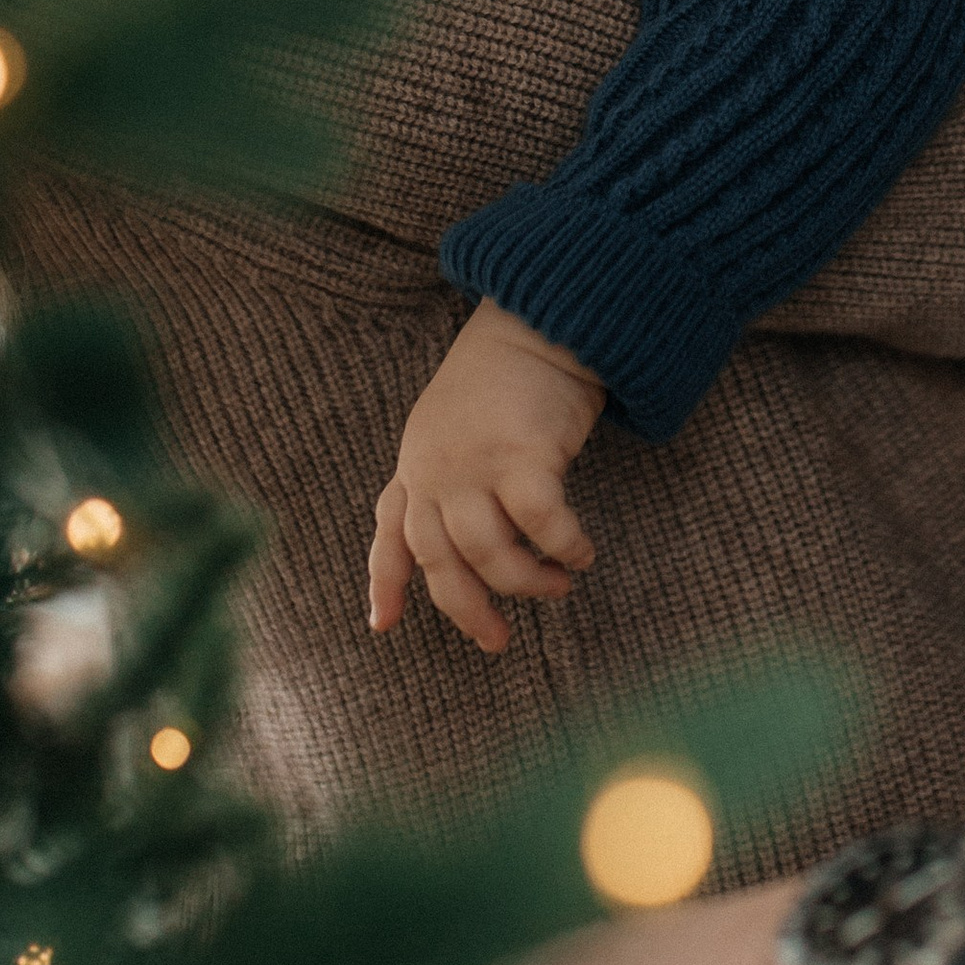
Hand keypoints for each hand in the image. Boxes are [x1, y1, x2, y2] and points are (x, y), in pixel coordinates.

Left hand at [370, 299, 604, 650]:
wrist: (539, 323)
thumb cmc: (505, 376)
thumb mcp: (451, 424)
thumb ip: (444, 473)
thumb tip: (458, 536)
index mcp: (416, 462)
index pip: (390, 530)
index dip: (384, 581)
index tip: (382, 624)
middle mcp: (434, 468)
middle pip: (441, 560)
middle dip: (468, 609)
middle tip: (497, 641)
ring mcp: (474, 464)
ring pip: (490, 553)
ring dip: (526, 582)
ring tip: (557, 587)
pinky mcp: (522, 456)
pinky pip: (542, 526)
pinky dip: (564, 547)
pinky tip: (581, 554)